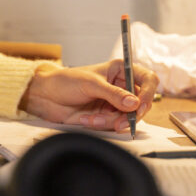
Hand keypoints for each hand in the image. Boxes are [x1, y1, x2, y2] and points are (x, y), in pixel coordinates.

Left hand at [20, 60, 158, 132]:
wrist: (47, 97)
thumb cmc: (65, 81)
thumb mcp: (90, 84)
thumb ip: (113, 94)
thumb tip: (134, 103)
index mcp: (120, 70)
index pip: (147, 80)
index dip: (148, 93)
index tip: (139, 106)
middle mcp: (121, 86)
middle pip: (142, 103)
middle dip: (129, 115)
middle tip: (118, 122)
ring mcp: (115, 102)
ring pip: (128, 117)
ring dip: (111, 121)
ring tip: (93, 118)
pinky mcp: (108, 116)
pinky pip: (115, 125)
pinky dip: (103, 125)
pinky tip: (87, 119)